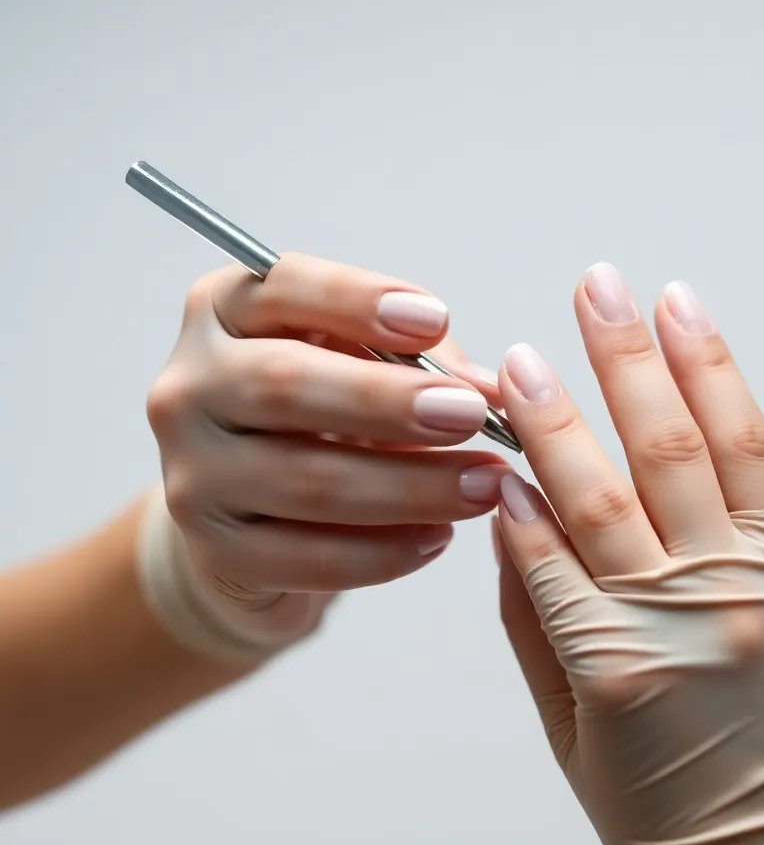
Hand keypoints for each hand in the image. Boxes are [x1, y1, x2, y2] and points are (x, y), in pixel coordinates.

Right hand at [146, 252, 507, 650]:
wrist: (249, 519)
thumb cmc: (318, 419)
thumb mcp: (360, 365)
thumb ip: (422, 362)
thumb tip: (493, 390)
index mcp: (222, 314)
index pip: (281, 287)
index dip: (357, 300)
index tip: (434, 319)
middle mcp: (189, 388)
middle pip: (284, 384)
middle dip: (389, 401)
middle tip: (469, 415)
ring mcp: (191, 475)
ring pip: (306, 479)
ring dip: (410, 486)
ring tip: (482, 485)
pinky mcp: (215, 553)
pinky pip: (309, 556)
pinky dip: (385, 551)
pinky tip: (438, 537)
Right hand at [494, 265, 763, 844]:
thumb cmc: (658, 812)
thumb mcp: (564, 726)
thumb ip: (531, 612)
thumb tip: (510, 509)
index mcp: (613, 663)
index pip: (544, 538)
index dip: (512, 468)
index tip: (485, 408)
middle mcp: (690, 614)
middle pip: (613, 477)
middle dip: (566, 393)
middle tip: (536, 328)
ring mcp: (758, 587)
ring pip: (693, 450)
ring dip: (650, 363)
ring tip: (620, 296)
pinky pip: (760, 465)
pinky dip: (725, 393)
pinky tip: (698, 338)